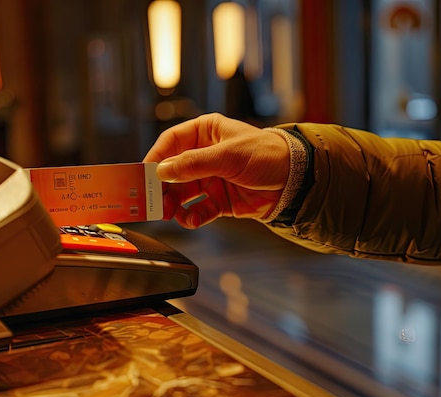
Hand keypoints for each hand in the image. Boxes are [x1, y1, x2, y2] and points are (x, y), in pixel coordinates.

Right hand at [143, 113, 289, 228]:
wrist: (296, 180)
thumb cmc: (268, 155)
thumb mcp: (229, 155)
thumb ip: (194, 164)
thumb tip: (163, 171)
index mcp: (207, 133)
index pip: (172, 143)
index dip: (156, 158)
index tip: (143, 175)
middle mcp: (206, 155)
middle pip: (173, 171)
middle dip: (162, 187)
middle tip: (153, 201)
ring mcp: (212, 178)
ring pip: (183, 193)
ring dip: (174, 205)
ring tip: (170, 214)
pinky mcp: (221, 200)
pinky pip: (199, 210)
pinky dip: (193, 217)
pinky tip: (192, 220)